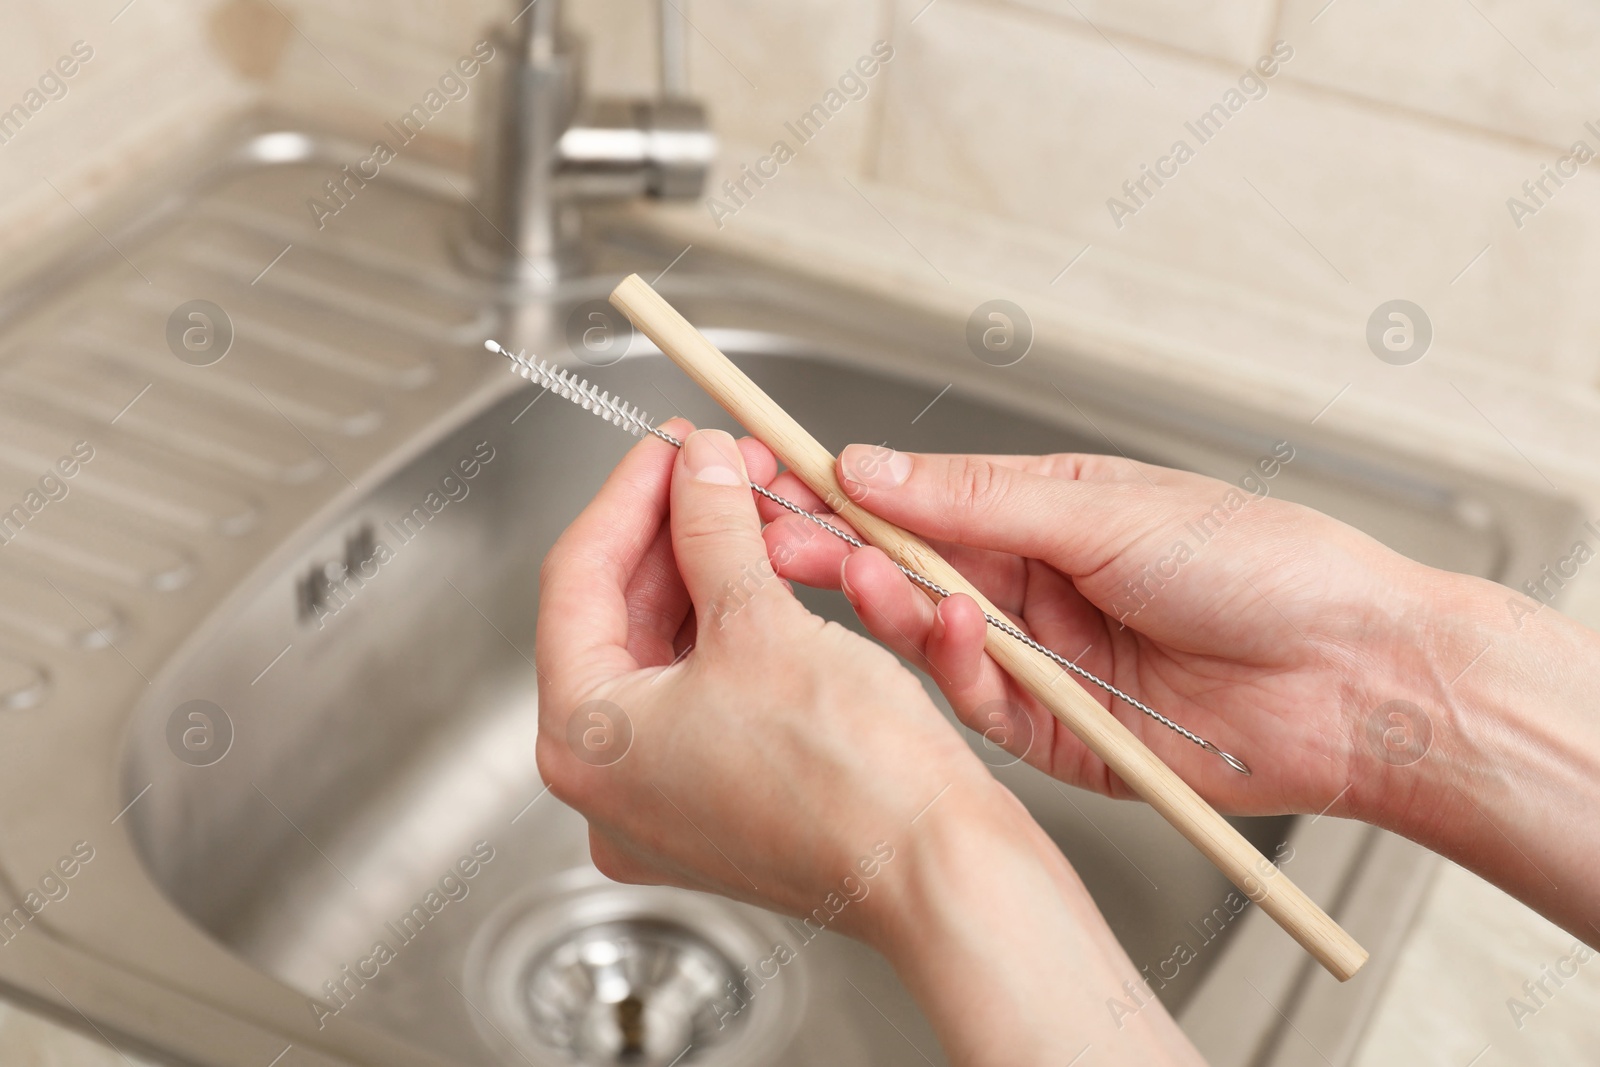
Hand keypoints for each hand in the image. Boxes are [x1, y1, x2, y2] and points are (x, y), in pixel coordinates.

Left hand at [535, 424, 1204, 1064]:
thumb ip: (711, 527)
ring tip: (751, 502)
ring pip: (667, 650)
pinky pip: (707, 691)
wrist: (938, 868)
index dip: (629, 495)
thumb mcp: (762, 621)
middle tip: (719, 463)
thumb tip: (697, 468)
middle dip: (675, 529)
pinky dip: (732, 627)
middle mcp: (609, 783)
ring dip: (708, 570)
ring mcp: (664, 800)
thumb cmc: (851, 778)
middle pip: (619, 615)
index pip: (576, 580)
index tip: (668, 443)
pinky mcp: (722, 803)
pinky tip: (767, 571)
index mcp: (584, 741)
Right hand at [755, 443, 1449, 820]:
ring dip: (892, 608)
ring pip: (933, 638)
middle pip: (909, 570)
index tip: (774, 472)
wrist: (1355, 675)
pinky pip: (982, 704)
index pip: (918, 499)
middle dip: (843, 551)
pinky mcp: (1058, 734)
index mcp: (1045, 515)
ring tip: (861, 575)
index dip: (845, 488)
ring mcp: (1045, 662)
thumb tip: (873, 466)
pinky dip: (959, 670)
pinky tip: (957, 635)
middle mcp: (1036, 587)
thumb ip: (974, 498)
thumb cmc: (1261, 563)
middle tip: (778, 536)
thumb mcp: (1102, 506)